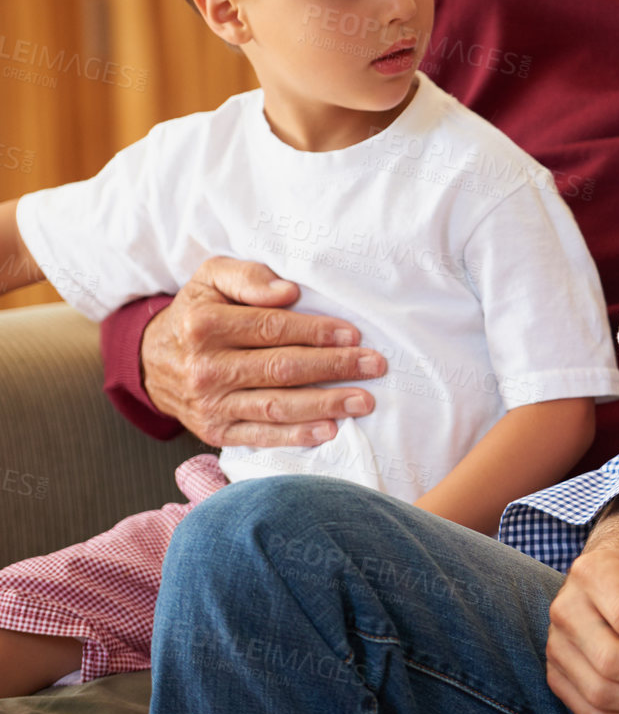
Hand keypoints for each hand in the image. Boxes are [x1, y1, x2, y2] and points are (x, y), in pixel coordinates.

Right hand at [139, 256, 383, 446]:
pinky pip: (261, 435)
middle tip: (373, 365)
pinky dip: (296, 436)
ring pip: (276, 405)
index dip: (316, 332)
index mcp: (204, 325)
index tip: (353, 334)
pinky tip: (329, 430)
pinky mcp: (214, 431)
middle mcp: (205, 368)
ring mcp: (209, 404)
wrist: (150, 360)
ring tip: (363, 401)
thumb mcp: (211, 277)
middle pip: (281, 368)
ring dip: (325, 404)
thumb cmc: (196, 313)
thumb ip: (248, 277)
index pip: (272, 328)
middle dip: (333, 367)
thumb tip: (288, 292)